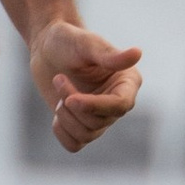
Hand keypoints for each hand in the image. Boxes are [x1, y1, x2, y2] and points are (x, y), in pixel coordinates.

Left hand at [26, 15, 142, 155]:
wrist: (47, 47)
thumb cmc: (68, 40)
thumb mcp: (87, 44)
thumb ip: (110, 55)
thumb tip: (137, 53)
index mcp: (127, 82)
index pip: (120, 106)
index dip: (95, 107)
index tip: (70, 99)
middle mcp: (117, 102)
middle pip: (99, 122)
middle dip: (72, 104)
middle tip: (58, 78)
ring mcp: (99, 115)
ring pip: (86, 135)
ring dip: (65, 116)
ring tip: (59, 88)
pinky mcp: (81, 125)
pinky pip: (75, 144)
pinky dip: (62, 132)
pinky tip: (57, 111)